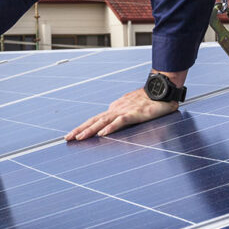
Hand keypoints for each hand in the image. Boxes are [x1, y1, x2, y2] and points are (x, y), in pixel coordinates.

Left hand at [64, 88, 179, 140]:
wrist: (161, 90)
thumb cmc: (149, 100)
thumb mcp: (133, 109)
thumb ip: (122, 114)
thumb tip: (114, 118)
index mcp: (115, 109)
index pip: (96, 119)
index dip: (84, 127)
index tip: (74, 135)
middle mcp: (116, 109)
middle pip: (94, 120)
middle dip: (80, 130)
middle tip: (67, 138)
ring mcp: (124, 111)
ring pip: (103, 121)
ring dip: (90, 130)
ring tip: (79, 138)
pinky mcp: (134, 113)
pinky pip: (120, 122)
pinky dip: (110, 128)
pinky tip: (102, 134)